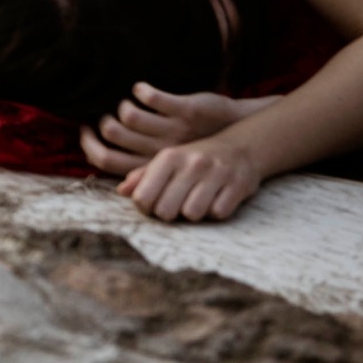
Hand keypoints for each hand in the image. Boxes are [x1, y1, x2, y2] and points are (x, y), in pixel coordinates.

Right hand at [83, 85, 279, 171]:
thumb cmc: (197, 151)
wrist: (237, 131)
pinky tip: (142, 89)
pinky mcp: (186, 110)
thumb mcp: (173, 169)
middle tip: (103, 114)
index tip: (87, 130)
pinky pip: (151, 96)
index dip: (89, 144)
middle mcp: (161, 150)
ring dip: (122, 104)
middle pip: (113, 133)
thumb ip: (145, 176)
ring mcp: (174, 130)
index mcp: (154, 165)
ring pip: (129, 115)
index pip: (106, 160)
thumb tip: (119, 190)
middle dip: (100, 121)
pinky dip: (140, 89)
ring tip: (126, 102)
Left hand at [116, 136, 263, 221]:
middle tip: (176, 206)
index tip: (153, 204)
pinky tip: (216, 200)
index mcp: (168, 158)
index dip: (145, 207)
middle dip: (169, 214)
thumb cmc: (196, 159)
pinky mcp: (238, 185)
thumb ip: (143, 175)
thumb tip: (121, 192)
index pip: (143, 196)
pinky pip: (219, 213)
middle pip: (165, 210)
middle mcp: (191, 164)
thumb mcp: (168, 161)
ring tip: (196, 202)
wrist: (241, 147)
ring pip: (192, 214)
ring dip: (193, 214)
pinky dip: (216, 212)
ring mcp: (216, 174)